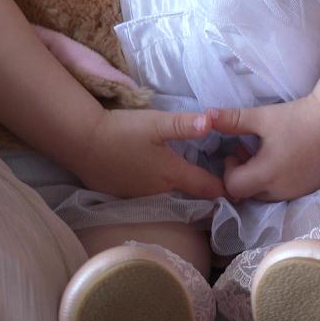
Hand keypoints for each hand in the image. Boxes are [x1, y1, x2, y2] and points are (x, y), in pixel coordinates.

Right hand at [68, 108, 225, 200]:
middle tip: (218, 182)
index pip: (206, 188)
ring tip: (190, 182)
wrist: (80, 141)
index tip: (239, 188)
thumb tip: (213, 122)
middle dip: (203, 192)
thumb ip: (184, 125)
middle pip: (188, 196)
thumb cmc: (121, 131)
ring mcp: (139, 197)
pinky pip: (149, 197)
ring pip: (168, 198)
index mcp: (172, 174)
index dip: (224, 189)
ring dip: (180, 192)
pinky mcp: (122, 196)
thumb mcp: (156, 123)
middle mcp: (159, 192)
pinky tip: (155, 179)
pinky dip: (158, 191)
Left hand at [207, 94, 319, 201]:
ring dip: (264, 180)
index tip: (237, 151)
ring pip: (271, 195)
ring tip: (270, 154)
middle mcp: (283, 191)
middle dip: (245, 175)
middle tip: (250, 151)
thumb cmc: (299, 117)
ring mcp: (302, 193)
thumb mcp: (262, 117)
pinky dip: (285, 180)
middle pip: (251, 194)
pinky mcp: (318, 191)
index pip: (233, 188)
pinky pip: (292, 192)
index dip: (229, 170)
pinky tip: (292, 159)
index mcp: (266, 175)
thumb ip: (232, 120)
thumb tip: (205, 116)